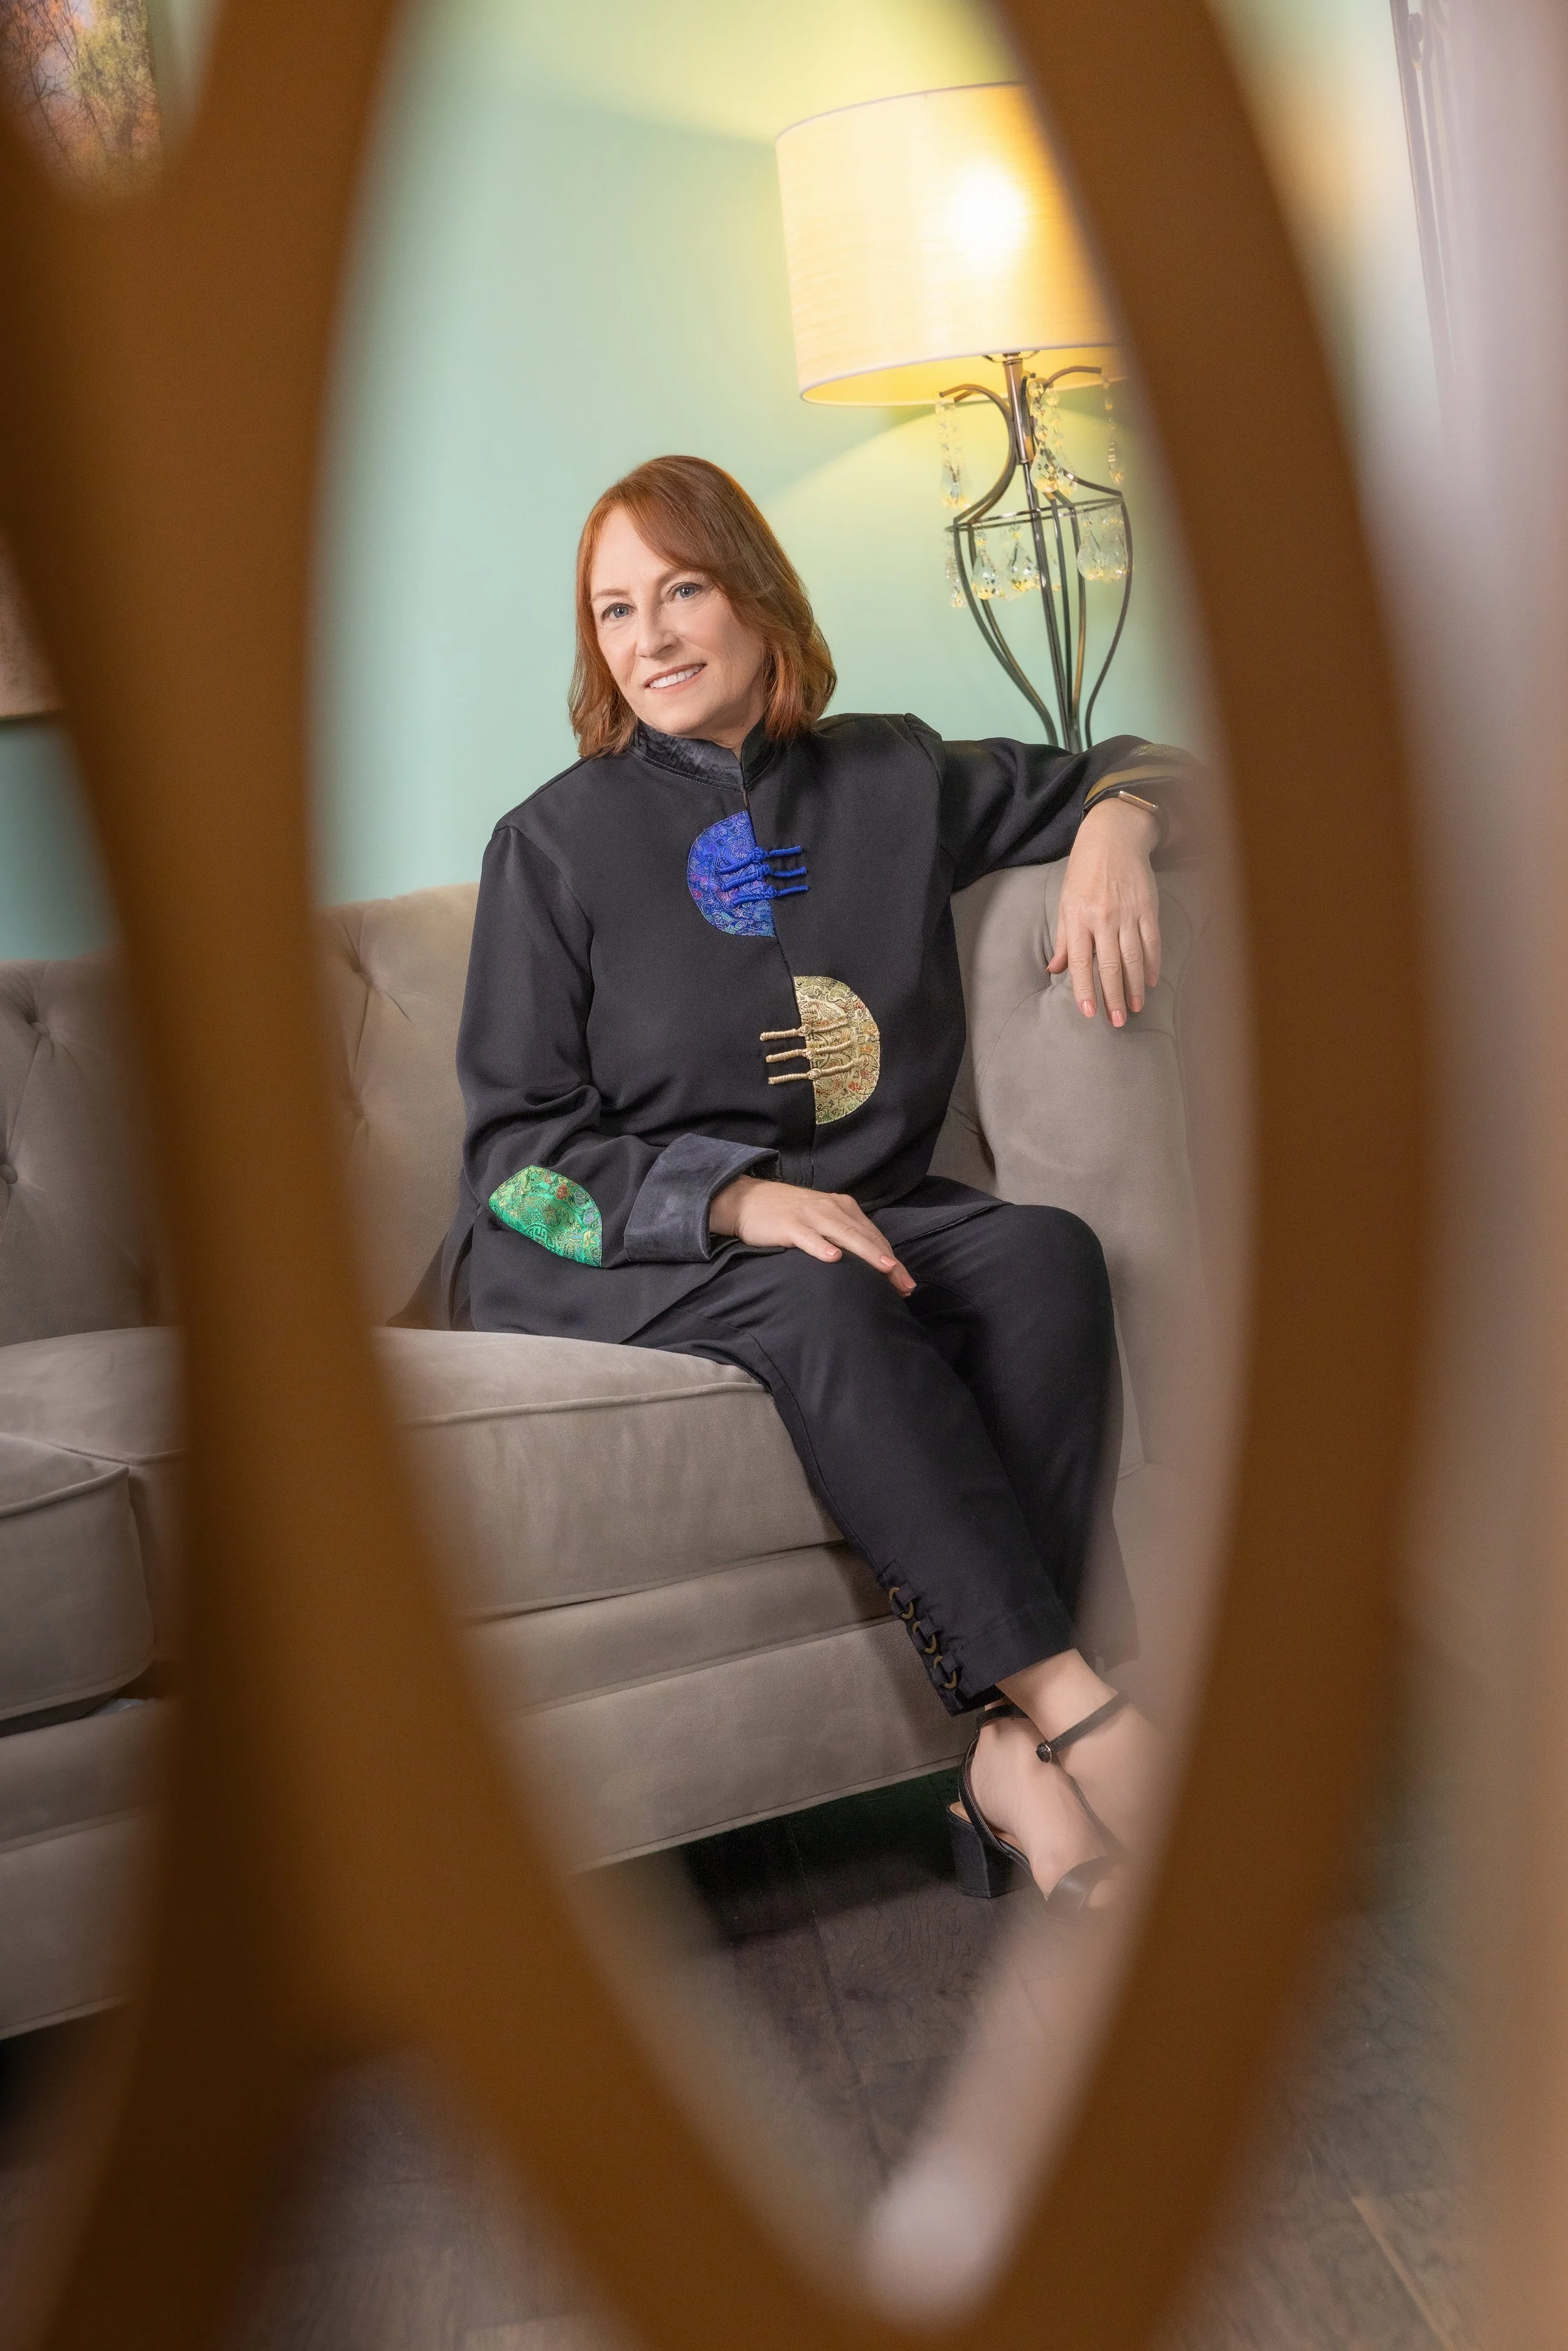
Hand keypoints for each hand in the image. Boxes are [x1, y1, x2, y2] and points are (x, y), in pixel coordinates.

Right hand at [709, 1177, 914, 1294]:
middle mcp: (832, 1208)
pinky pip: (808, 1237)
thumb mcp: (821, 1219)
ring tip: (885, 1269)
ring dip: (867, 1253)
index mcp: (843, 1208)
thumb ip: (843, 1235)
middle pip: (865, 1237)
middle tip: (906, 1285)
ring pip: (845, 1235)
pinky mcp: (789, 1224)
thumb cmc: (787, 1215)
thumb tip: (868, 1263)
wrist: (747, 1199)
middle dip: (888, 1261)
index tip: (906, 1282)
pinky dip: (822, 1247)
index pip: (873, 1235)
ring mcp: (811, 1216)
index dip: (891, 1258)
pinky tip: (833, 1258)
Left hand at [1049, 796, 1160, 1026]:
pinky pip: (1152, 942)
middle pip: (1110, 966)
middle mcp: (1103, 918)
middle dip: (1113, 997)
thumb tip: (1054, 969)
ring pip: (1133, 959)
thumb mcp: (1065, 901)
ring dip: (1134, 987)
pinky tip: (1149, 982)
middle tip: (1117, 1022)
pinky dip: (1152, 964)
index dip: (1085, 990)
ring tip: (1134, 1008)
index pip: (1080, 962)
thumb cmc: (1084, 870)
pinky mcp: (1148, 907)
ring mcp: (1128, 913)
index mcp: (1078, 917)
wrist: (1114, 836)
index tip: (1090, 1013)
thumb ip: (1063, 939)